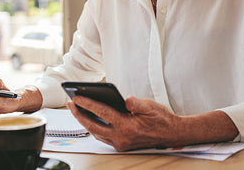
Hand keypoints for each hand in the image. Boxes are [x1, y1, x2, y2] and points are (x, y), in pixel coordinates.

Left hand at [68, 96, 238, 150]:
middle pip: (93, 125)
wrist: (172, 134)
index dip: (87, 104)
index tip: (76, 97)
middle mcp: (121, 137)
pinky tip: (89, 118)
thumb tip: (123, 99)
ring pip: (96, 132)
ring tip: (76, 108)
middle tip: (70, 103)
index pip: (102, 113)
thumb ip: (135, 102)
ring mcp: (120, 143)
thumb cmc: (161, 119)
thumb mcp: (150, 106)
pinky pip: (102, 136)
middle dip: (79, 114)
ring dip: (84, 121)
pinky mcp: (121, 145)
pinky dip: (94, 127)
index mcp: (127, 126)